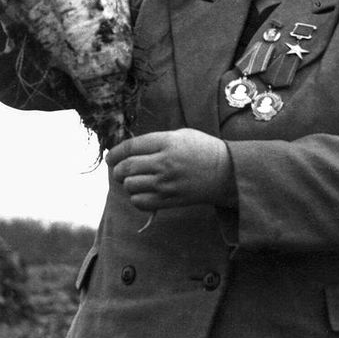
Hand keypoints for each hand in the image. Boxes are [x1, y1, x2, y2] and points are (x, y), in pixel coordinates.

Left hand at [107, 129, 233, 210]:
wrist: (227, 172)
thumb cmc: (203, 149)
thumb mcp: (180, 134)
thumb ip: (155, 140)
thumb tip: (129, 149)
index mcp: (166, 142)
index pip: (130, 147)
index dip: (115, 153)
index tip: (111, 157)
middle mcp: (164, 162)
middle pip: (126, 167)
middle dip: (117, 170)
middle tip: (119, 171)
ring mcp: (167, 183)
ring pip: (131, 186)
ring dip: (127, 184)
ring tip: (134, 181)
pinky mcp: (170, 199)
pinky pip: (141, 203)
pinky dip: (136, 199)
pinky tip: (143, 193)